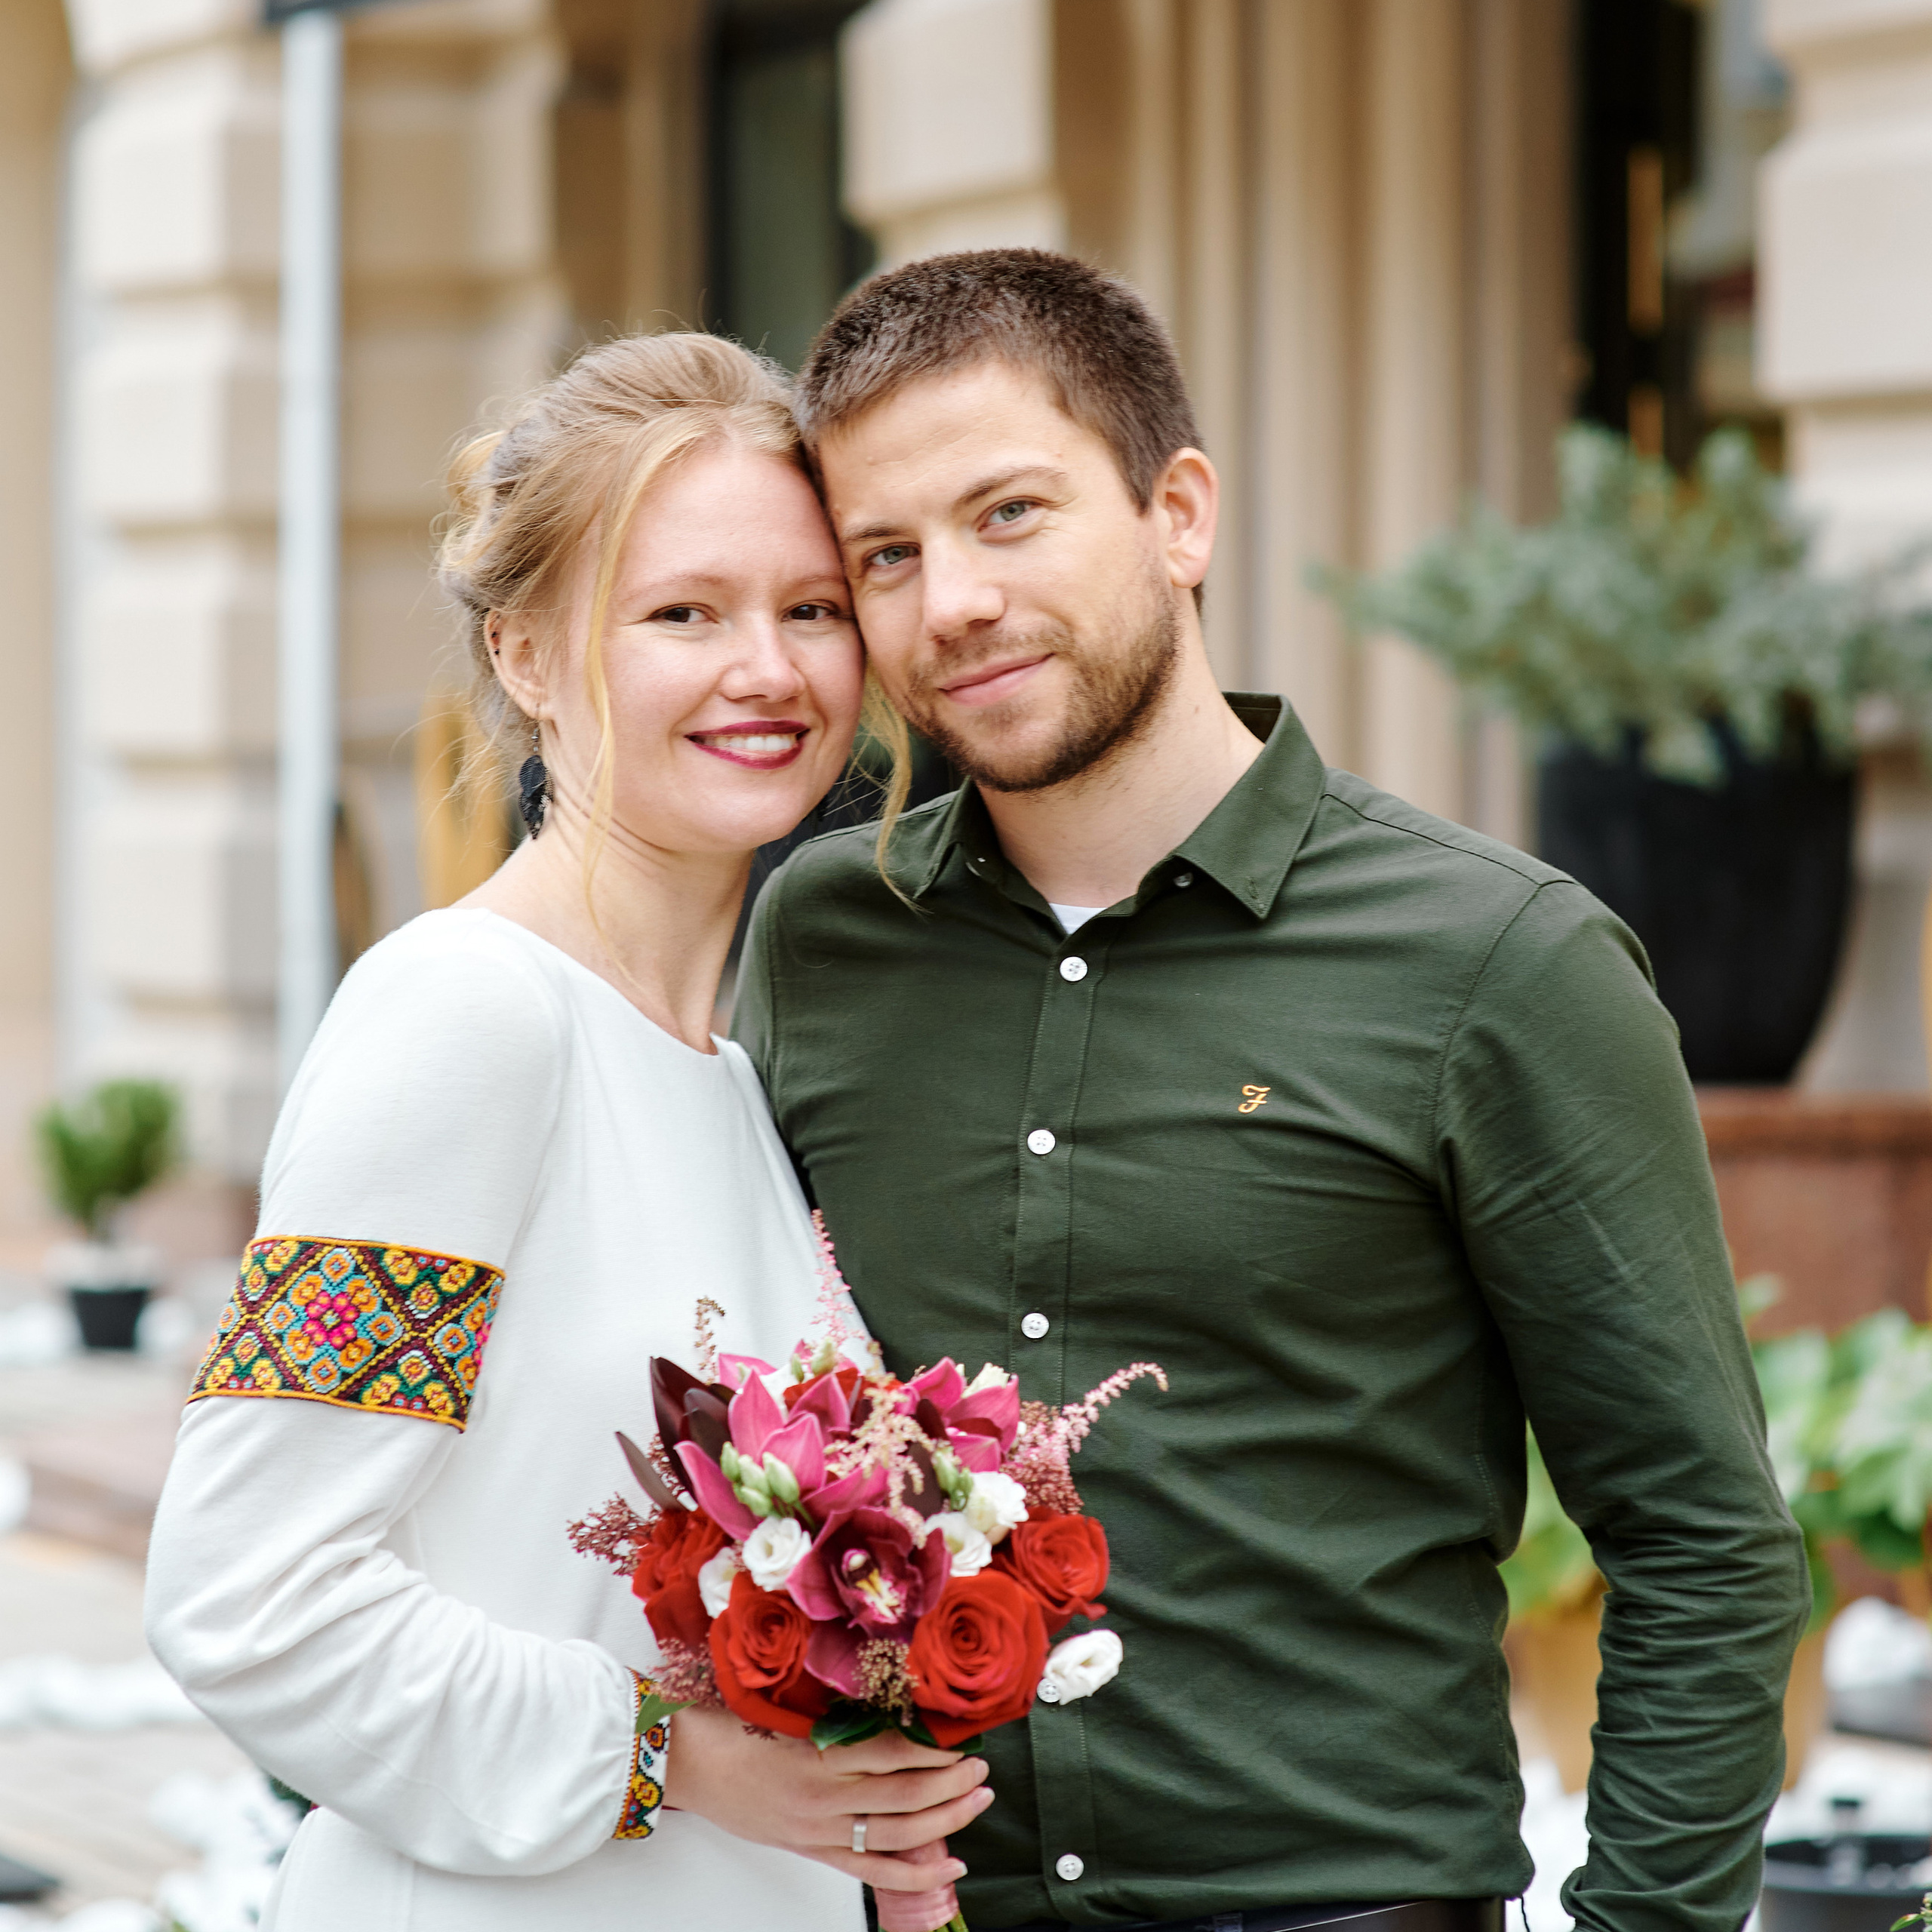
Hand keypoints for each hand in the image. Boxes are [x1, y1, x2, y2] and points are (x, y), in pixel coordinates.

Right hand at [661, 1704, 990, 1891]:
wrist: (690, 1763)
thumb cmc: (735, 1728)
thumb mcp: (792, 1710)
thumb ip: (842, 1717)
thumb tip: (897, 1711)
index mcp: (819, 1754)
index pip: (892, 1754)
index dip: (933, 1752)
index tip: (961, 1742)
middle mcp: (825, 1797)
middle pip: (904, 1796)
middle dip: (952, 1785)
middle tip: (983, 1770)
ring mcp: (821, 1830)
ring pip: (898, 1835)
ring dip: (946, 1820)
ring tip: (978, 1803)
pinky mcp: (814, 1850)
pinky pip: (874, 1870)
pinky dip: (917, 1872)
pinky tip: (951, 1864)